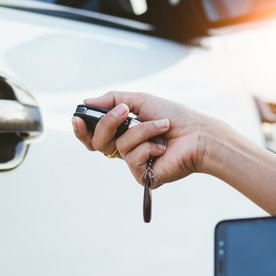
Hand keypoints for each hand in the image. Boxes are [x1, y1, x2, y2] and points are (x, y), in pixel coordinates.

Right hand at [72, 91, 214, 187]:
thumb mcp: (141, 101)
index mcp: (124, 133)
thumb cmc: (175, 117)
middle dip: (109, 123)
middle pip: (98, 142)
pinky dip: (149, 146)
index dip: (82, 130)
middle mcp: (127, 149)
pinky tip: (163, 147)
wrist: (199, 134)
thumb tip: (86, 102)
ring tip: (163, 126)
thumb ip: (113, 99)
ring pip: (119, 146)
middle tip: (126, 112)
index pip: (94, 136)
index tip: (77, 118)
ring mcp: (135, 164)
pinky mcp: (144, 176)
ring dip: (142, 131)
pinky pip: (132, 158)